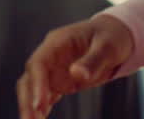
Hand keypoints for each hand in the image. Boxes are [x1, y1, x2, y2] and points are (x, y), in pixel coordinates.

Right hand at [16, 14, 133, 118]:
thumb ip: (92, 60)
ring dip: (31, 106)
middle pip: (30, 78)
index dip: (37, 84)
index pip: (39, 63)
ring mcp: (54, 69)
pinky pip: (46, 95)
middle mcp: (51, 55)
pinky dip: (42, 109)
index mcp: (59, 42)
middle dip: (27, 99)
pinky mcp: (60, 80)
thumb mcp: (108, 47)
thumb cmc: (111, 36)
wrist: (116, 36)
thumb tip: (76, 74)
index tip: (40, 104)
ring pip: (33, 89)